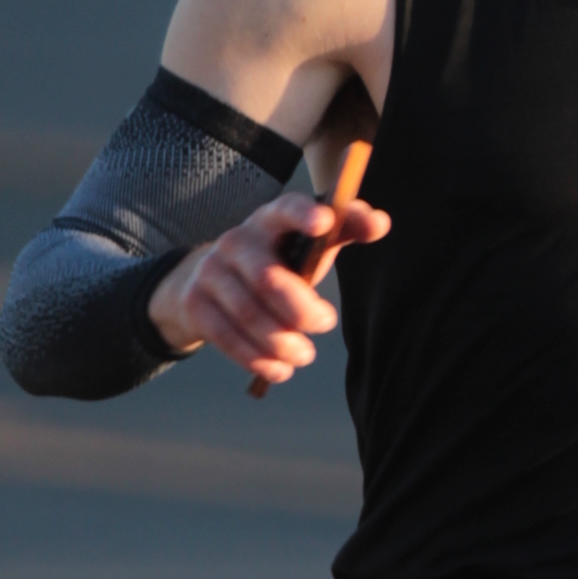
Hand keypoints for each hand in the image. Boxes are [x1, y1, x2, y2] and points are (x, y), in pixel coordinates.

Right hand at [149, 189, 389, 390]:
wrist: (206, 279)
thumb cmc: (277, 259)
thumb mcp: (308, 243)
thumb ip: (345, 230)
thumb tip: (381, 223)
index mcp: (270, 221)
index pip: (286, 209)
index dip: (303, 215)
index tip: (323, 223)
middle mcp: (236, 241)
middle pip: (268, 279)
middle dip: (301, 310)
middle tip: (326, 323)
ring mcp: (211, 272)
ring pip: (249, 315)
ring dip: (282, 343)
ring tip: (305, 355)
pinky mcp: (196, 305)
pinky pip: (228, 337)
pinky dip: (258, 359)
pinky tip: (280, 369)